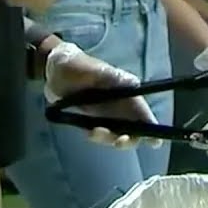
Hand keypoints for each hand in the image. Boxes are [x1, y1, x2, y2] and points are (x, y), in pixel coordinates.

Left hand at [44, 42, 158, 148]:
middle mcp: (121, 103)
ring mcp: (108, 112)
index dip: (152, 127)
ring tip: (92, 133)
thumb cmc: (76, 66)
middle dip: (128, 138)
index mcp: (126, 90)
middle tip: (117, 141)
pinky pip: (102, 133)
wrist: (54, 70)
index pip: (144, 111)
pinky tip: (87, 132)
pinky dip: (97, 137)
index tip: (153, 141)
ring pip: (117, 133)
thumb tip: (133, 83)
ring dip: (108, 138)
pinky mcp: (95, 118)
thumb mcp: (94, 70)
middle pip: (134, 128)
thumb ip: (112, 77)